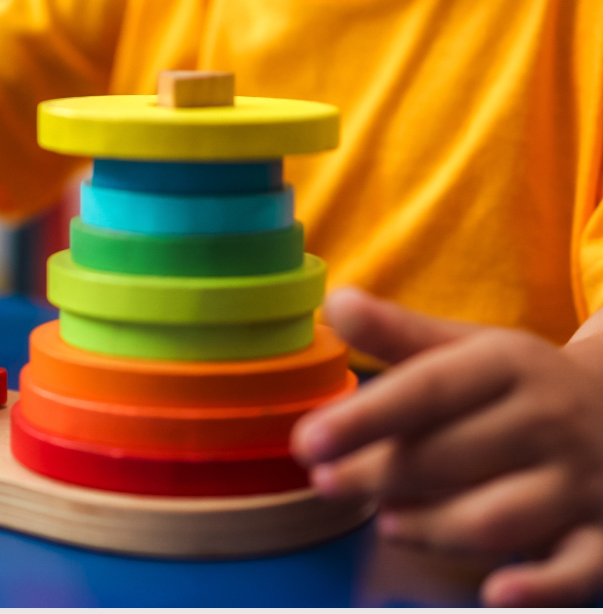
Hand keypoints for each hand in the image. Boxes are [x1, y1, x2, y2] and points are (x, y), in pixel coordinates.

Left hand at [290, 287, 602, 605]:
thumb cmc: (517, 382)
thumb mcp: (466, 346)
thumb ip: (397, 332)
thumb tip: (335, 301)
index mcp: (507, 365)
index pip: (428, 389)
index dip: (364, 417)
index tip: (308, 440)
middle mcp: (546, 421)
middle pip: (451, 456)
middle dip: (378, 474)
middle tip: (325, 481)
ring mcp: (579, 482)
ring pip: (497, 516)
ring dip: (432, 525)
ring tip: (383, 519)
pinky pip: (578, 569)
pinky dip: (540, 588)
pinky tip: (495, 594)